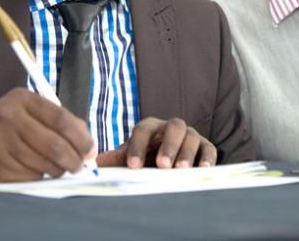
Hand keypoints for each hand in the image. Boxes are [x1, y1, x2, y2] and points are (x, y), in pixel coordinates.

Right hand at [0, 88, 95, 181]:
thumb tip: (87, 142)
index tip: (90, 149)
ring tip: (54, 166)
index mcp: (20, 99)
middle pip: (56, 146)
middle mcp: (8, 118)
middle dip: (74, 160)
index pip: (62, 118)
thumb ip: (55, 119)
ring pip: (45, 165)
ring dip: (56, 170)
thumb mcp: (23, 111)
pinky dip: (37, 177)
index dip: (82, 137)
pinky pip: (30, 178)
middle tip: (79, 165)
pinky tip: (31, 169)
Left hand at [96, 117, 215, 168]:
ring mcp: (190, 136)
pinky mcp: (205, 147)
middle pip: (173, 127)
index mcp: (150, 128)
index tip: (133, 166)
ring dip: (186, 153)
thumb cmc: (145, 162)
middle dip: (167, 145)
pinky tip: (202, 169)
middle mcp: (171, 128)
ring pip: (191, 136)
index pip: (144, 129)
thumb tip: (90, 163)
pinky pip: (209, 148)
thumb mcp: (128, 160)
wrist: (165, 165)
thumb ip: (112, 161)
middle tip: (162, 166)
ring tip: (180, 170)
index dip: (138, 146)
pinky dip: (207, 157)